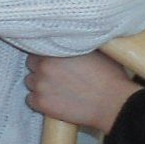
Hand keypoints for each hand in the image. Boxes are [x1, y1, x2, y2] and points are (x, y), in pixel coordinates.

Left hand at [23, 52, 139, 134]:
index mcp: (56, 50)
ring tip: (56, 88)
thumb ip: (76, 45)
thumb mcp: (95, 50)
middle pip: (31, 64)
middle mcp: (44, 66)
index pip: (38, 48)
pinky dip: (38, 100)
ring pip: (30, 82)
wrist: (114, 103)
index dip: (46, 54)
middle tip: (56, 74)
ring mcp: (40, 85)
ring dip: (40, 84)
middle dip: (41, 68)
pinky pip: (30, 100)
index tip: (53, 59)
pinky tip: (53, 100)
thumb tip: (70, 40)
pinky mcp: (40, 103)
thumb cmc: (109, 76)